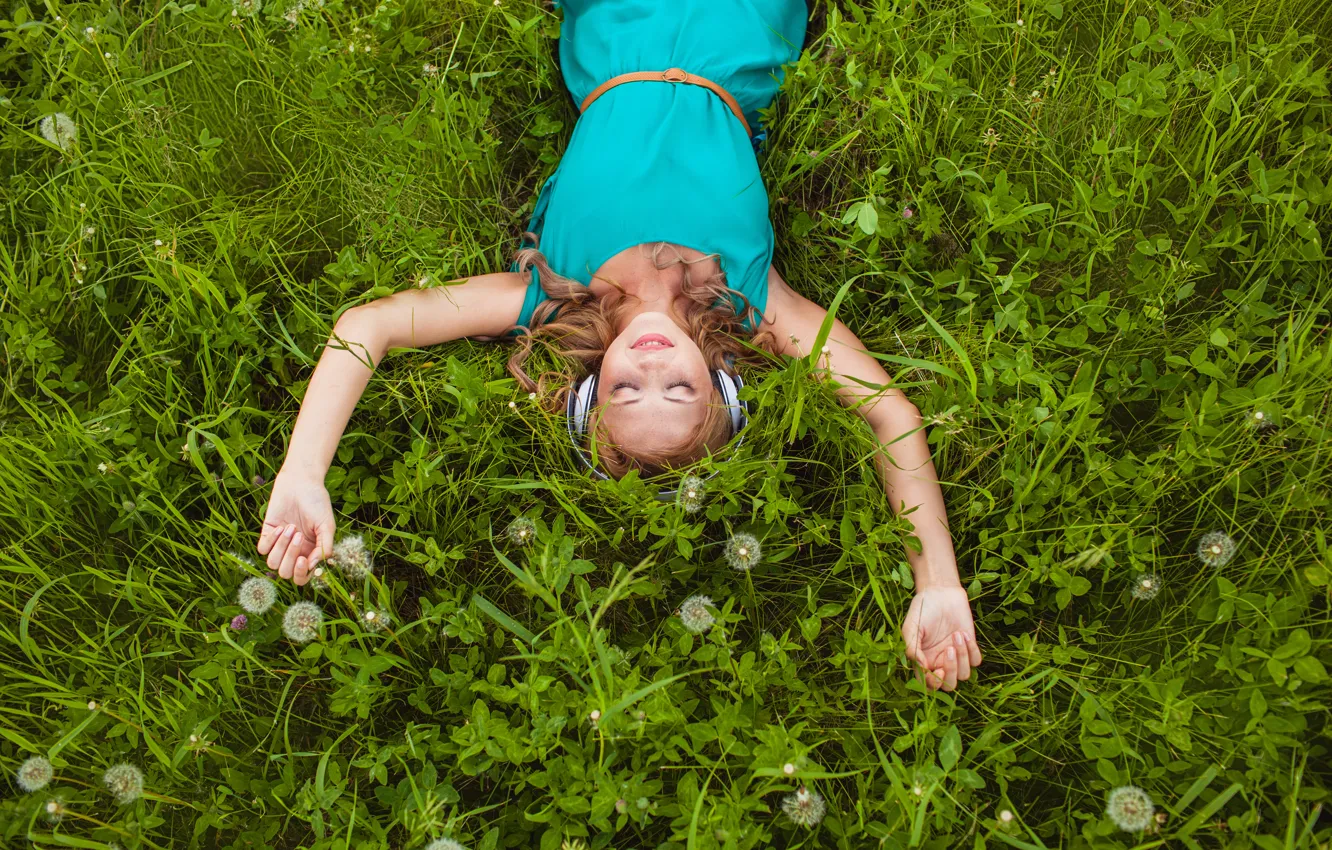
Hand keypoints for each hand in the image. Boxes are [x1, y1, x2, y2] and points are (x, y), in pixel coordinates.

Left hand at [256, 470, 334, 585]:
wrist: (300, 483)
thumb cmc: (317, 502)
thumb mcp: (326, 525)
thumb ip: (324, 547)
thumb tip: (314, 567)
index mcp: (310, 552)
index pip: (302, 577)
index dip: (301, 574)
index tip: (303, 560)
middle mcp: (294, 551)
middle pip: (286, 573)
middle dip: (290, 558)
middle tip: (298, 536)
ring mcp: (279, 544)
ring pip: (272, 563)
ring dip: (281, 547)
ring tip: (291, 527)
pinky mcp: (267, 533)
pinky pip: (263, 549)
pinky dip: (270, 540)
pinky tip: (279, 526)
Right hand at [901, 584, 981, 691]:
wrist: (941, 592)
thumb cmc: (922, 609)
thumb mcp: (911, 627)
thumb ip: (912, 648)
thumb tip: (920, 666)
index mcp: (923, 661)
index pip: (929, 684)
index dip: (934, 683)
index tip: (937, 669)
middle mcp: (939, 662)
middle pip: (949, 685)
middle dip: (951, 673)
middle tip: (948, 651)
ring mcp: (956, 656)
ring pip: (964, 674)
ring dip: (962, 657)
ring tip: (955, 635)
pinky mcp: (969, 647)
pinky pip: (976, 661)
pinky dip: (972, 650)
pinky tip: (962, 633)